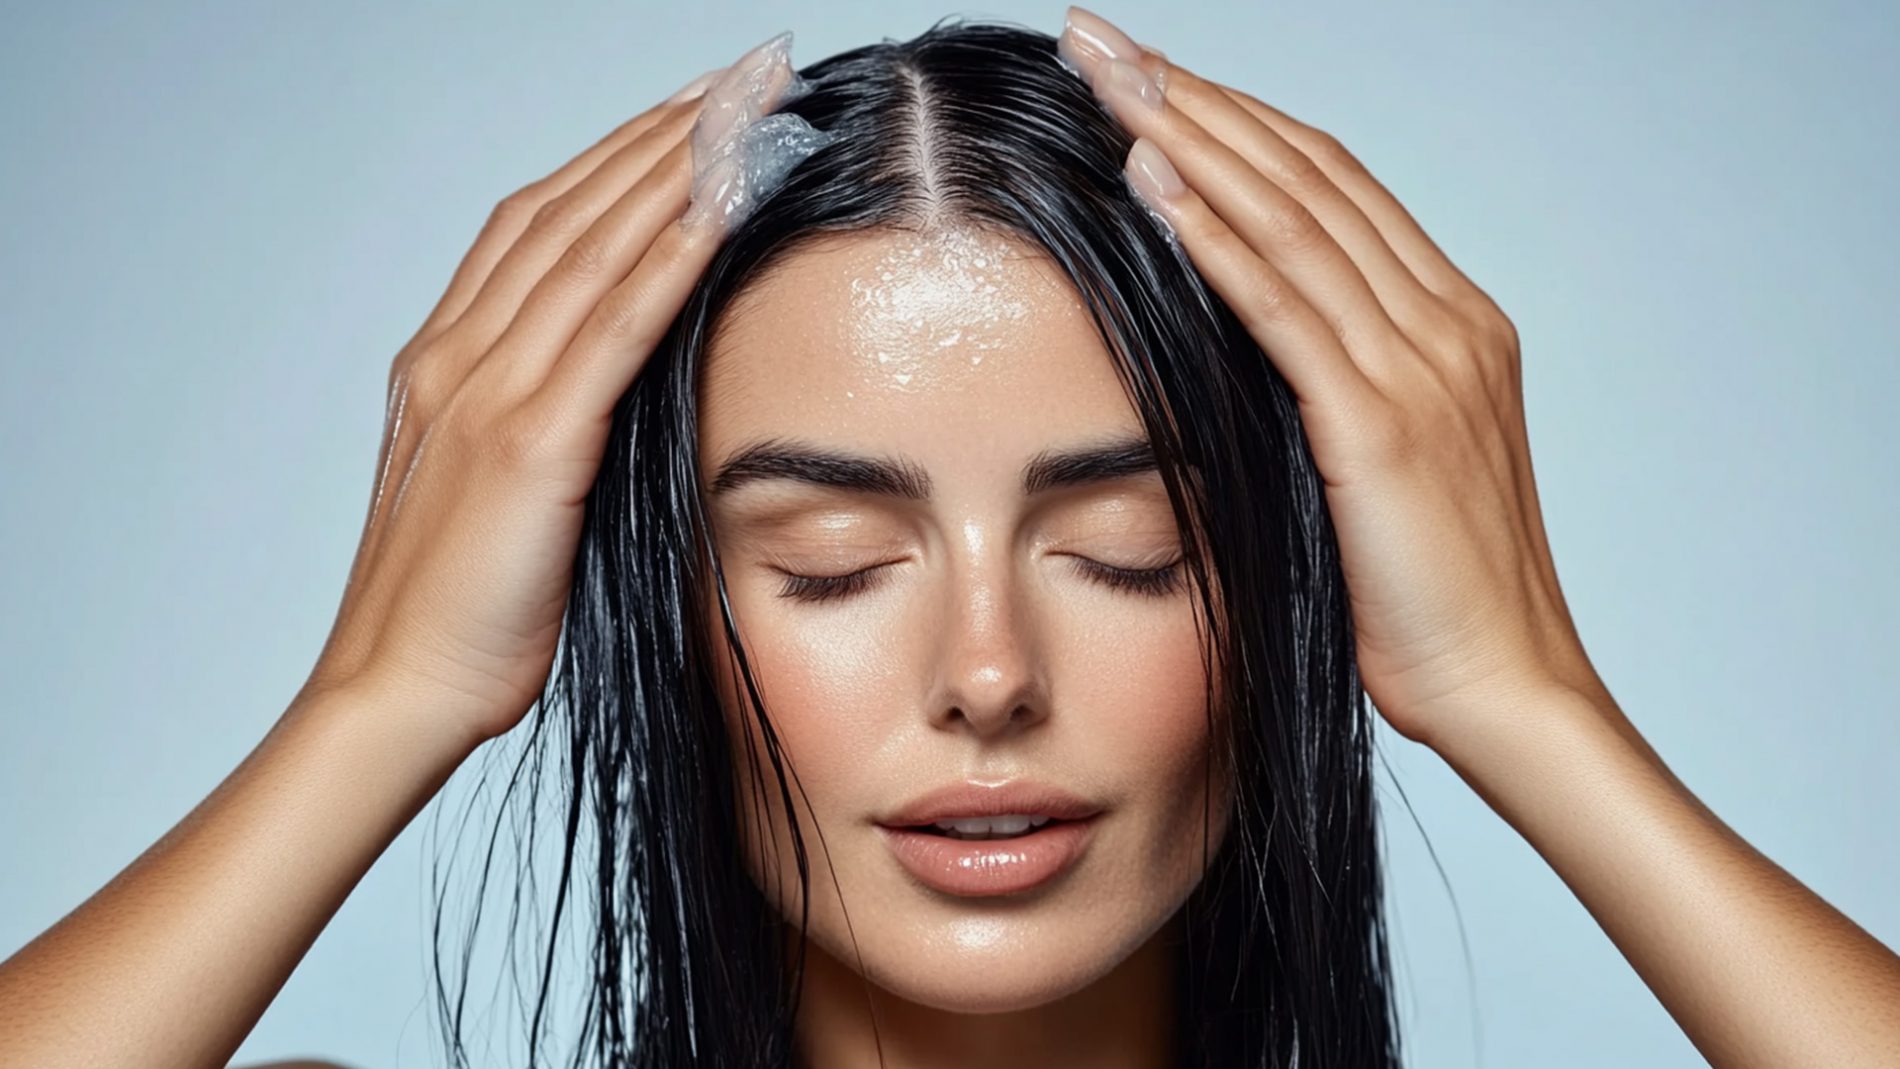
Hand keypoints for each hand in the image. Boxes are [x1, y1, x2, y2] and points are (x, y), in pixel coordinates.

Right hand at [301, 42, 799, 746]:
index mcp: (445, 362)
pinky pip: (613, 328)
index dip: (617, 157)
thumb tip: (619, 393)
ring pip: (591, 246)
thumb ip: (544, 425)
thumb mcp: (503, 495)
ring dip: (676, 166)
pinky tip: (723, 203)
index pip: (539, 224)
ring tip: (749, 104)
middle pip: (569, 208)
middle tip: (742, 74)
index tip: (691, 110)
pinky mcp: (529, 445)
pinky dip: (670, 254)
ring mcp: (487, 393)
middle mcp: (459, 355)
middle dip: (659, 132)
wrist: (397, 692)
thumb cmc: (461, 613)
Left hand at [1057, 7, 1603, 749]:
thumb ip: (1333, 392)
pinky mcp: (1382, 425)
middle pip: (1307, 174)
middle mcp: (1444, 323)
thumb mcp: (1381, 470)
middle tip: (1105, 39)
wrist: (1505, 686)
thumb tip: (1243, 349)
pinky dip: (1217, 237)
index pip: (1332, 187)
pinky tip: (1155, 180)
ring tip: (1113, 78)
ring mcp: (1422, 367)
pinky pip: (1286, 308)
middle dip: (1198, 96)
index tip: (1154, 78)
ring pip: (1293, 219)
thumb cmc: (1432, 597)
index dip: (1239, 121)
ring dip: (1193, 137)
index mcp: (1451, 326)